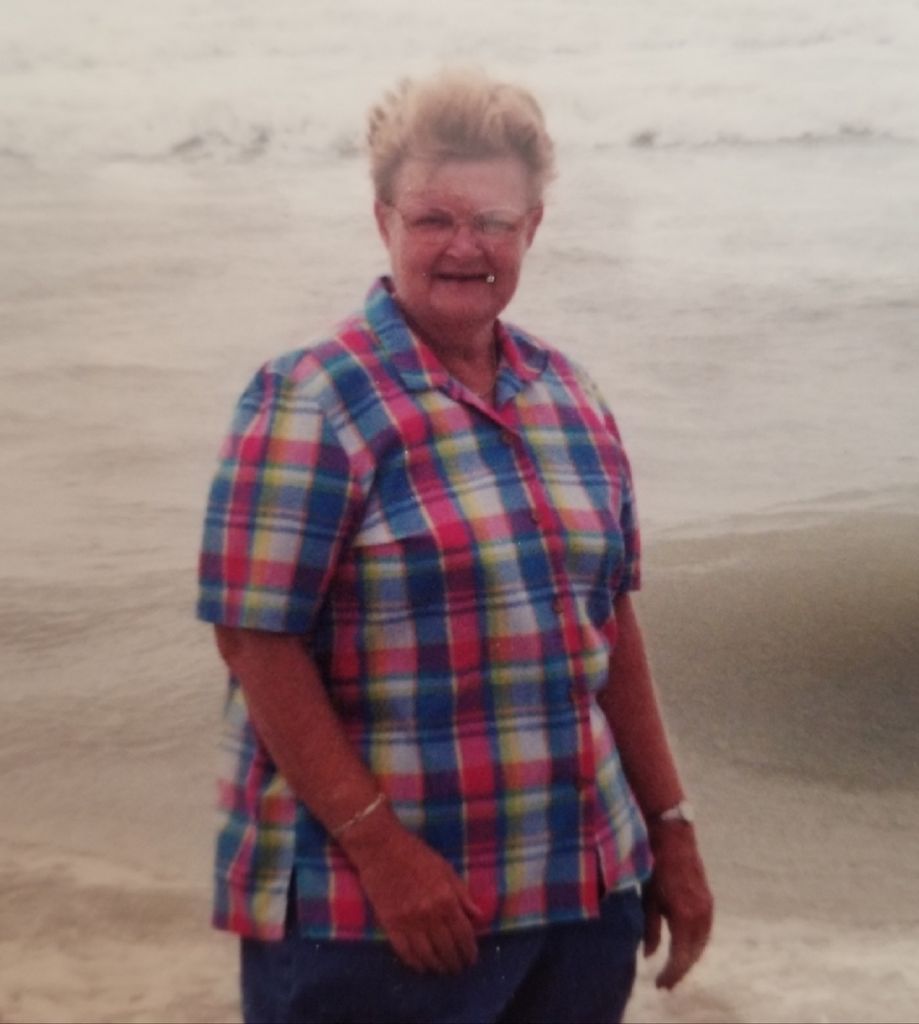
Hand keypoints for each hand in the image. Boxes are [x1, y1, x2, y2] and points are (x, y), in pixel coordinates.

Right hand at [340, 811, 484, 974]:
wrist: (380, 847)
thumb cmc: (415, 853)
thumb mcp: (445, 868)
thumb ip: (462, 894)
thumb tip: (478, 916)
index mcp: (446, 898)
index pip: (463, 934)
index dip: (469, 951)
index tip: (471, 959)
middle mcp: (429, 914)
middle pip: (447, 948)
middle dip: (455, 962)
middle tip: (458, 968)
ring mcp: (408, 921)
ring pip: (427, 955)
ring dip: (437, 967)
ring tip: (442, 970)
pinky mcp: (389, 924)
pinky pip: (404, 951)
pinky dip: (414, 963)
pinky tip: (420, 967)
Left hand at [643, 823, 713, 989]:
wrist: (672, 836)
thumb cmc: (654, 865)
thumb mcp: (648, 899)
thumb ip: (650, 929)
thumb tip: (649, 956)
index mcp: (685, 916)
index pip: (681, 957)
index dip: (671, 974)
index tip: (660, 986)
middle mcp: (701, 915)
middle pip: (694, 954)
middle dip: (680, 969)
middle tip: (666, 982)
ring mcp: (707, 906)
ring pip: (702, 943)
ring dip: (689, 957)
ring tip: (674, 968)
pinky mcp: (708, 899)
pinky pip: (705, 930)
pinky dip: (695, 943)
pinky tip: (684, 947)